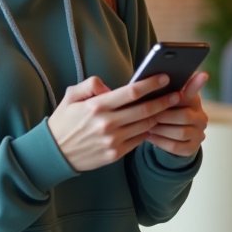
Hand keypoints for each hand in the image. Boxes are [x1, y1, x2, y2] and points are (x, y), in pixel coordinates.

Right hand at [48, 75, 180, 171]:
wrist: (54, 153)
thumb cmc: (64, 121)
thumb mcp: (71, 96)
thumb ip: (90, 85)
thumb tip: (109, 86)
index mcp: (96, 106)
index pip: (131, 92)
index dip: (151, 84)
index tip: (164, 77)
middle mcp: (107, 124)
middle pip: (144, 110)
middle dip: (164, 100)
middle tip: (177, 94)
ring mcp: (112, 141)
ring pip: (145, 125)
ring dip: (160, 116)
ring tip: (170, 108)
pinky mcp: (115, 154)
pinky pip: (138, 140)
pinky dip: (148, 131)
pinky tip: (154, 123)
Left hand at [146, 72, 208, 157]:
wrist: (170, 137)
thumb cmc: (165, 113)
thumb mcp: (164, 100)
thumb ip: (164, 90)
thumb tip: (155, 76)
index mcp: (194, 101)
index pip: (194, 91)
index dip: (197, 84)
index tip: (203, 74)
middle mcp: (201, 117)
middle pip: (184, 115)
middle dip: (163, 116)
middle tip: (147, 114)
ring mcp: (198, 134)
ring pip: (180, 132)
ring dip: (161, 129)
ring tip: (146, 126)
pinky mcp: (192, 148)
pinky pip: (175, 146)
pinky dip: (160, 141)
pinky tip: (149, 136)